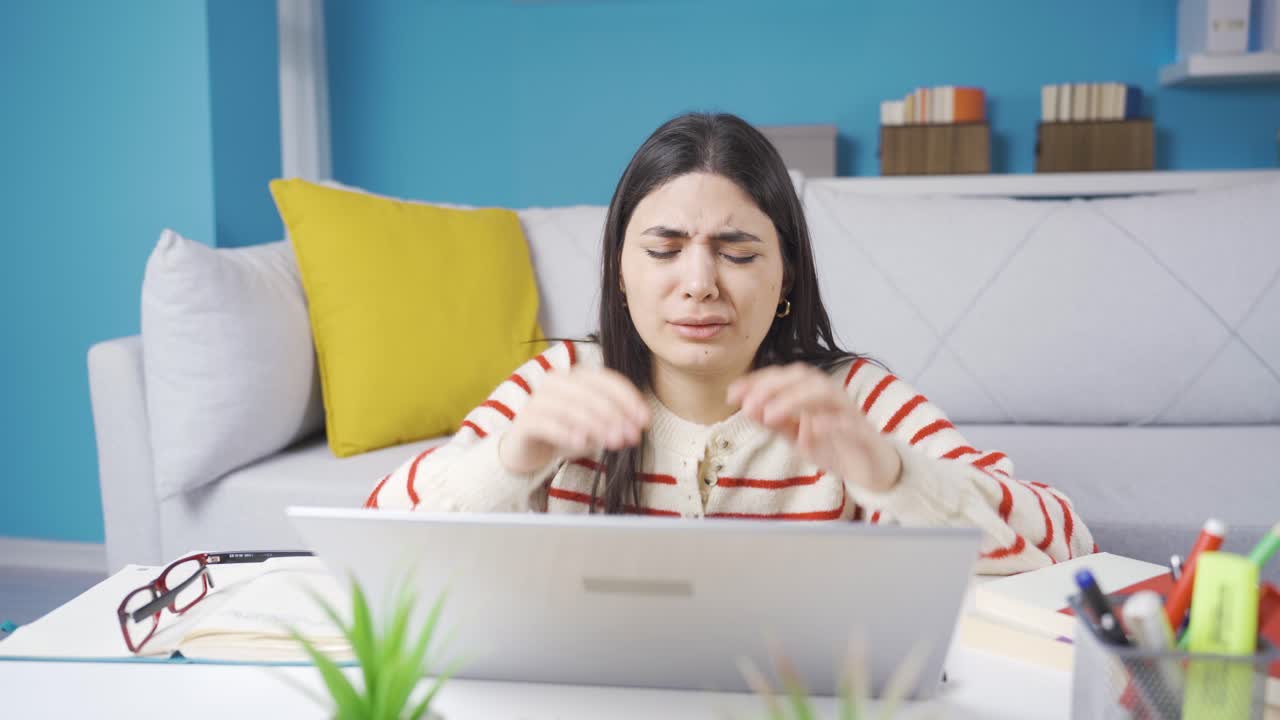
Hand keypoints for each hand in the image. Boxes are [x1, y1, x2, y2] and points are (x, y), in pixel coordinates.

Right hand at [499, 367, 651, 474]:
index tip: (645, 420)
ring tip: (614, 443)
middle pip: (591, 393)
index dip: (629, 398)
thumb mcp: (594, 426)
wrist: (527, 450)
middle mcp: (556, 382)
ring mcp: (538, 400)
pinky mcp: (525, 421)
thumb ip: (614, 422)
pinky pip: (548, 423)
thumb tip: (636, 427)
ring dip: (596, 426)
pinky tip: (581, 445)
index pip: (606, 380)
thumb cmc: (565, 433)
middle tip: (631, 436)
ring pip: (571, 407)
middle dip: (616, 415)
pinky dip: (566, 433)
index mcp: (576, 377)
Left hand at [727, 363, 901, 492]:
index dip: (757, 381)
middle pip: (803, 377)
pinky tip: (811, 428)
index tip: (732, 393)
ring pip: (824, 393)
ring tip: (770, 416)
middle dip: (772, 387)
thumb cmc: (833, 446)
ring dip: (794, 400)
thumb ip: (774, 421)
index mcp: (813, 394)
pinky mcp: (863, 434)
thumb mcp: (796, 435)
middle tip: (748, 405)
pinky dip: (829, 422)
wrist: (872, 470)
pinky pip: (848, 423)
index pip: (784, 377)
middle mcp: (831, 397)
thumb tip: (746, 406)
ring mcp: (848, 413)